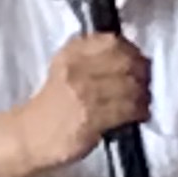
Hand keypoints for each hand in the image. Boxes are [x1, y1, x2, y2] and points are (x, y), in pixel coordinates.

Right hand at [25, 31, 152, 175]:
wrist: (31, 135)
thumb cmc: (54, 102)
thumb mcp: (67, 68)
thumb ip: (93, 57)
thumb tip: (131, 56)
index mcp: (71, 52)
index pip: (111, 40)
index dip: (131, 50)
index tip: (138, 61)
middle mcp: (77, 68)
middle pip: (125, 62)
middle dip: (142, 72)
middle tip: (146, 82)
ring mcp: (84, 94)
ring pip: (130, 86)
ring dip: (143, 94)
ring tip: (144, 100)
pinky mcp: (92, 119)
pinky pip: (127, 109)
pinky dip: (139, 111)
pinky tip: (139, 114)